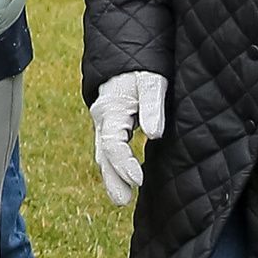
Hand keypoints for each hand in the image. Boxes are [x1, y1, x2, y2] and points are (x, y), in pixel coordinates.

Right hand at [90, 71, 165, 206]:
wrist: (129, 56)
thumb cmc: (143, 68)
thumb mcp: (151, 81)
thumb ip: (153, 105)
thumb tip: (155, 134)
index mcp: (110, 110)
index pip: (113, 145)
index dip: (124, 164)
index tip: (139, 180)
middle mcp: (103, 120)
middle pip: (103, 155)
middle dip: (112, 180)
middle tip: (123, 201)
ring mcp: (105, 124)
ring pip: (104, 155)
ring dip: (112, 177)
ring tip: (123, 199)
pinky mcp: (113, 126)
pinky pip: (110, 150)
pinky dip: (115, 167)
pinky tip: (127, 180)